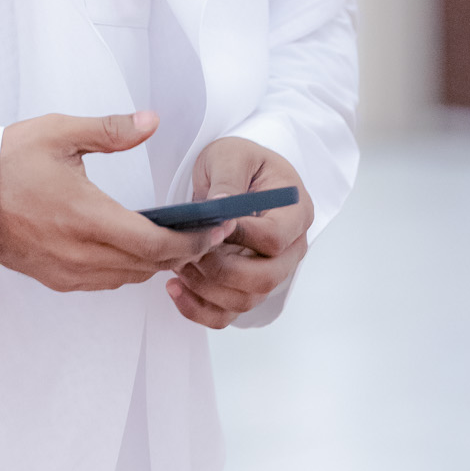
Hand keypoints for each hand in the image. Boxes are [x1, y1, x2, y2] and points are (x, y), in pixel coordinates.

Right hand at [0, 109, 229, 292]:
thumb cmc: (4, 162)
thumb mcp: (58, 133)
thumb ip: (110, 131)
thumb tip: (151, 121)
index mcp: (87, 216)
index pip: (157, 244)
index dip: (194, 241)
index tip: (217, 229)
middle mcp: (80, 252)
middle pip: (149, 265)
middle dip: (182, 251)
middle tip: (206, 233)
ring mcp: (66, 270)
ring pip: (129, 277)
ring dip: (153, 262)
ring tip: (173, 238)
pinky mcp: (54, 278)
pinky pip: (104, 282)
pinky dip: (126, 269)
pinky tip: (130, 247)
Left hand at [167, 137, 311, 329]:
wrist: (232, 174)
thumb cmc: (238, 162)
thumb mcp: (231, 156)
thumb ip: (228, 180)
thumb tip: (220, 208)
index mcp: (294, 213)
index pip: (275, 239)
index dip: (241, 237)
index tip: (212, 226)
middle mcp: (289, 248)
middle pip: (266, 279)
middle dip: (222, 270)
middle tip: (190, 251)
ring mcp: (269, 271)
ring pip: (245, 300)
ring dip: (206, 288)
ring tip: (177, 264)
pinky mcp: (244, 286)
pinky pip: (226, 313)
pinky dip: (199, 309)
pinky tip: (174, 288)